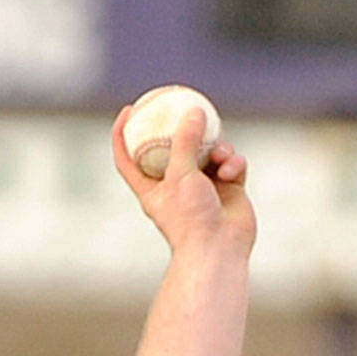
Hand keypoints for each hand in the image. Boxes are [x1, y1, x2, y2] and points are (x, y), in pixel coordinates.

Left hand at [111, 103, 255, 260]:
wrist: (220, 248)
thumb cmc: (191, 217)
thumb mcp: (180, 174)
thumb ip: (185, 141)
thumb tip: (193, 111)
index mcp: (151, 188)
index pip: (128, 158)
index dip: (123, 134)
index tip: (128, 110)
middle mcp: (176, 186)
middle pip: (174, 149)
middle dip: (183, 129)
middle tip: (187, 107)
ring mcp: (203, 187)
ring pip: (209, 152)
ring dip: (216, 149)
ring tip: (219, 154)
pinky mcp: (229, 189)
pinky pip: (231, 164)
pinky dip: (233, 164)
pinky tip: (232, 171)